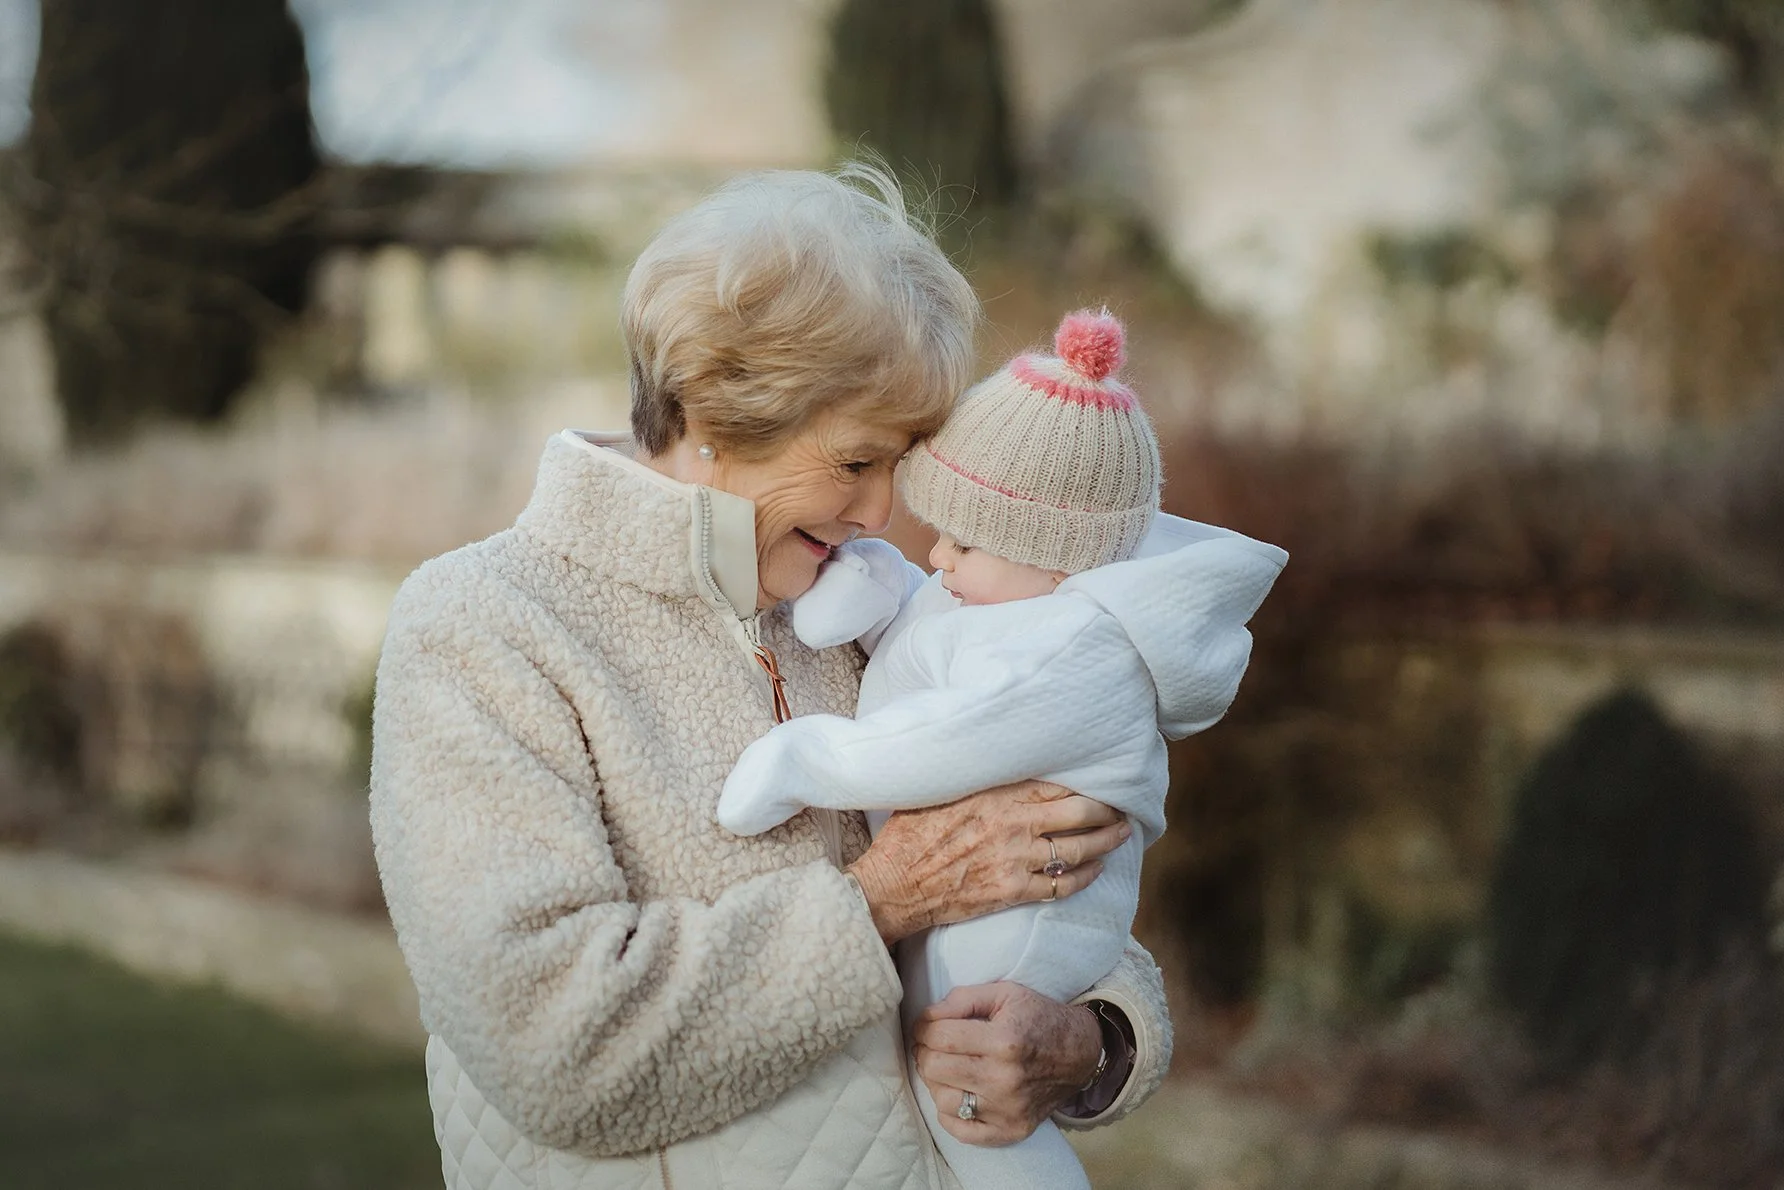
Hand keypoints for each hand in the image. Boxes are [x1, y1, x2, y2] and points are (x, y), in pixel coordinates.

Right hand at [846, 779, 1128, 944]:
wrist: (893, 887)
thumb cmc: (908, 836)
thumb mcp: (936, 791)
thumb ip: (971, 777)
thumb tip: (991, 757)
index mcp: (995, 794)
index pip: (1055, 783)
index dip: (1084, 781)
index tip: (1100, 779)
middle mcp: (1013, 824)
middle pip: (1079, 812)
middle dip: (1108, 810)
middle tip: (1123, 807)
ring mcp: (1016, 859)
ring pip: (1078, 849)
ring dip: (1106, 842)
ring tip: (1121, 835)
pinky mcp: (1013, 891)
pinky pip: (1062, 886)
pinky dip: (1085, 877)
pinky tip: (1095, 870)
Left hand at [911, 982, 1101, 1145]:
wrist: (1079, 1052)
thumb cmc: (1038, 1018)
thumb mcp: (1005, 993)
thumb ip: (962, 999)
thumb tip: (926, 1017)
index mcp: (1004, 1041)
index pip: (939, 1037)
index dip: (923, 1028)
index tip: (926, 1025)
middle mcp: (1005, 1079)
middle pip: (935, 1068)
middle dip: (925, 1052)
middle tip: (933, 1045)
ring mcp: (1008, 1109)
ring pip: (943, 1101)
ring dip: (936, 1081)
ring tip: (946, 1067)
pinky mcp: (1011, 1130)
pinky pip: (962, 1131)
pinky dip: (949, 1114)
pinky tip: (957, 1093)